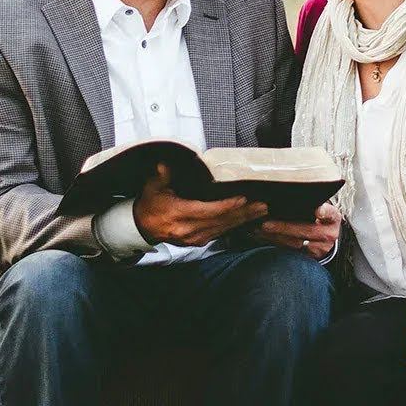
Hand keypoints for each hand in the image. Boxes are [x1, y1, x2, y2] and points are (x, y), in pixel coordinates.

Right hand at [134, 163, 267, 245]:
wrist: (142, 227)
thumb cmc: (151, 204)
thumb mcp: (153, 186)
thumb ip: (162, 174)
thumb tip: (166, 163)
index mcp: (178, 214)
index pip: (207, 211)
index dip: (226, 206)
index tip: (243, 199)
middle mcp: (188, 230)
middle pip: (220, 222)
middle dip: (243, 214)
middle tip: (262, 206)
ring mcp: (194, 238)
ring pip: (223, 229)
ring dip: (243, 221)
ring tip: (261, 212)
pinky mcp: (198, 242)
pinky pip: (220, 234)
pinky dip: (235, 226)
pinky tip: (248, 220)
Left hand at [251, 203, 340, 258]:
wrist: (326, 237)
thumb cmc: (318, 218)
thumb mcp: (320, 208)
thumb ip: (312, 202)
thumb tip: (293, 192)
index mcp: (333, 218)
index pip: (330, 214)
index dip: (325, 212)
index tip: (317, 212)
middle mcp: (330, 234)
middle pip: (306, 231)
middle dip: (284, 228)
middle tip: (266, 224)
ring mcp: (322, 248)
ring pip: (297, 244)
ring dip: (277, 237)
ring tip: (261, 231)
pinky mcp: (311, 258)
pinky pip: (292, 253)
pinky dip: (277, 244)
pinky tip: (264, 238)